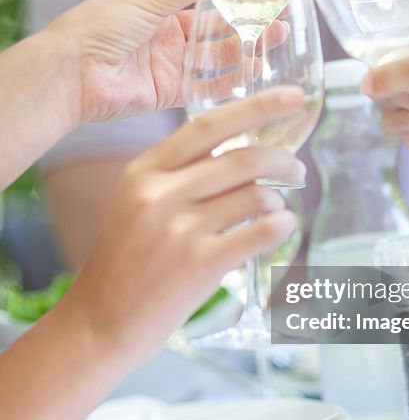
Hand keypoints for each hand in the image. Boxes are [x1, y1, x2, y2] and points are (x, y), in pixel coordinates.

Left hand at [43, 0, 282, 124]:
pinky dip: (233, 79)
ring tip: (278, 39)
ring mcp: (170, 59)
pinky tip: (258, 70)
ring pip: (218, 52)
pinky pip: (208, 84)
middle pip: (217, 21)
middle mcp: (166, 26)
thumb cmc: (99, 25)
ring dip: (248, 46)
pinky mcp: (171, 89)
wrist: (71, 75)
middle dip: (250, 18)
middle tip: (283, 14)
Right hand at [69, 87, 305, 361]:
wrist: (99, 322)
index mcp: (145, 170)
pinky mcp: (200, 263)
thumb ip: (180, 176)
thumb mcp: (137, 203)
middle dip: (283, 160)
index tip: (295, 97)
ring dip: (278, 200)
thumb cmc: (126, 263)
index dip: (258, 106)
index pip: (210, 124)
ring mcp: (181, 229)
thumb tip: (243, 157)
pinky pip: (261, 231)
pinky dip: (281, 226)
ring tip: (276, 210)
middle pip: (243, 158)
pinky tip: (281, 228)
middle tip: (298, 169)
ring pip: (256, 194)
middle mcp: (161, 193)